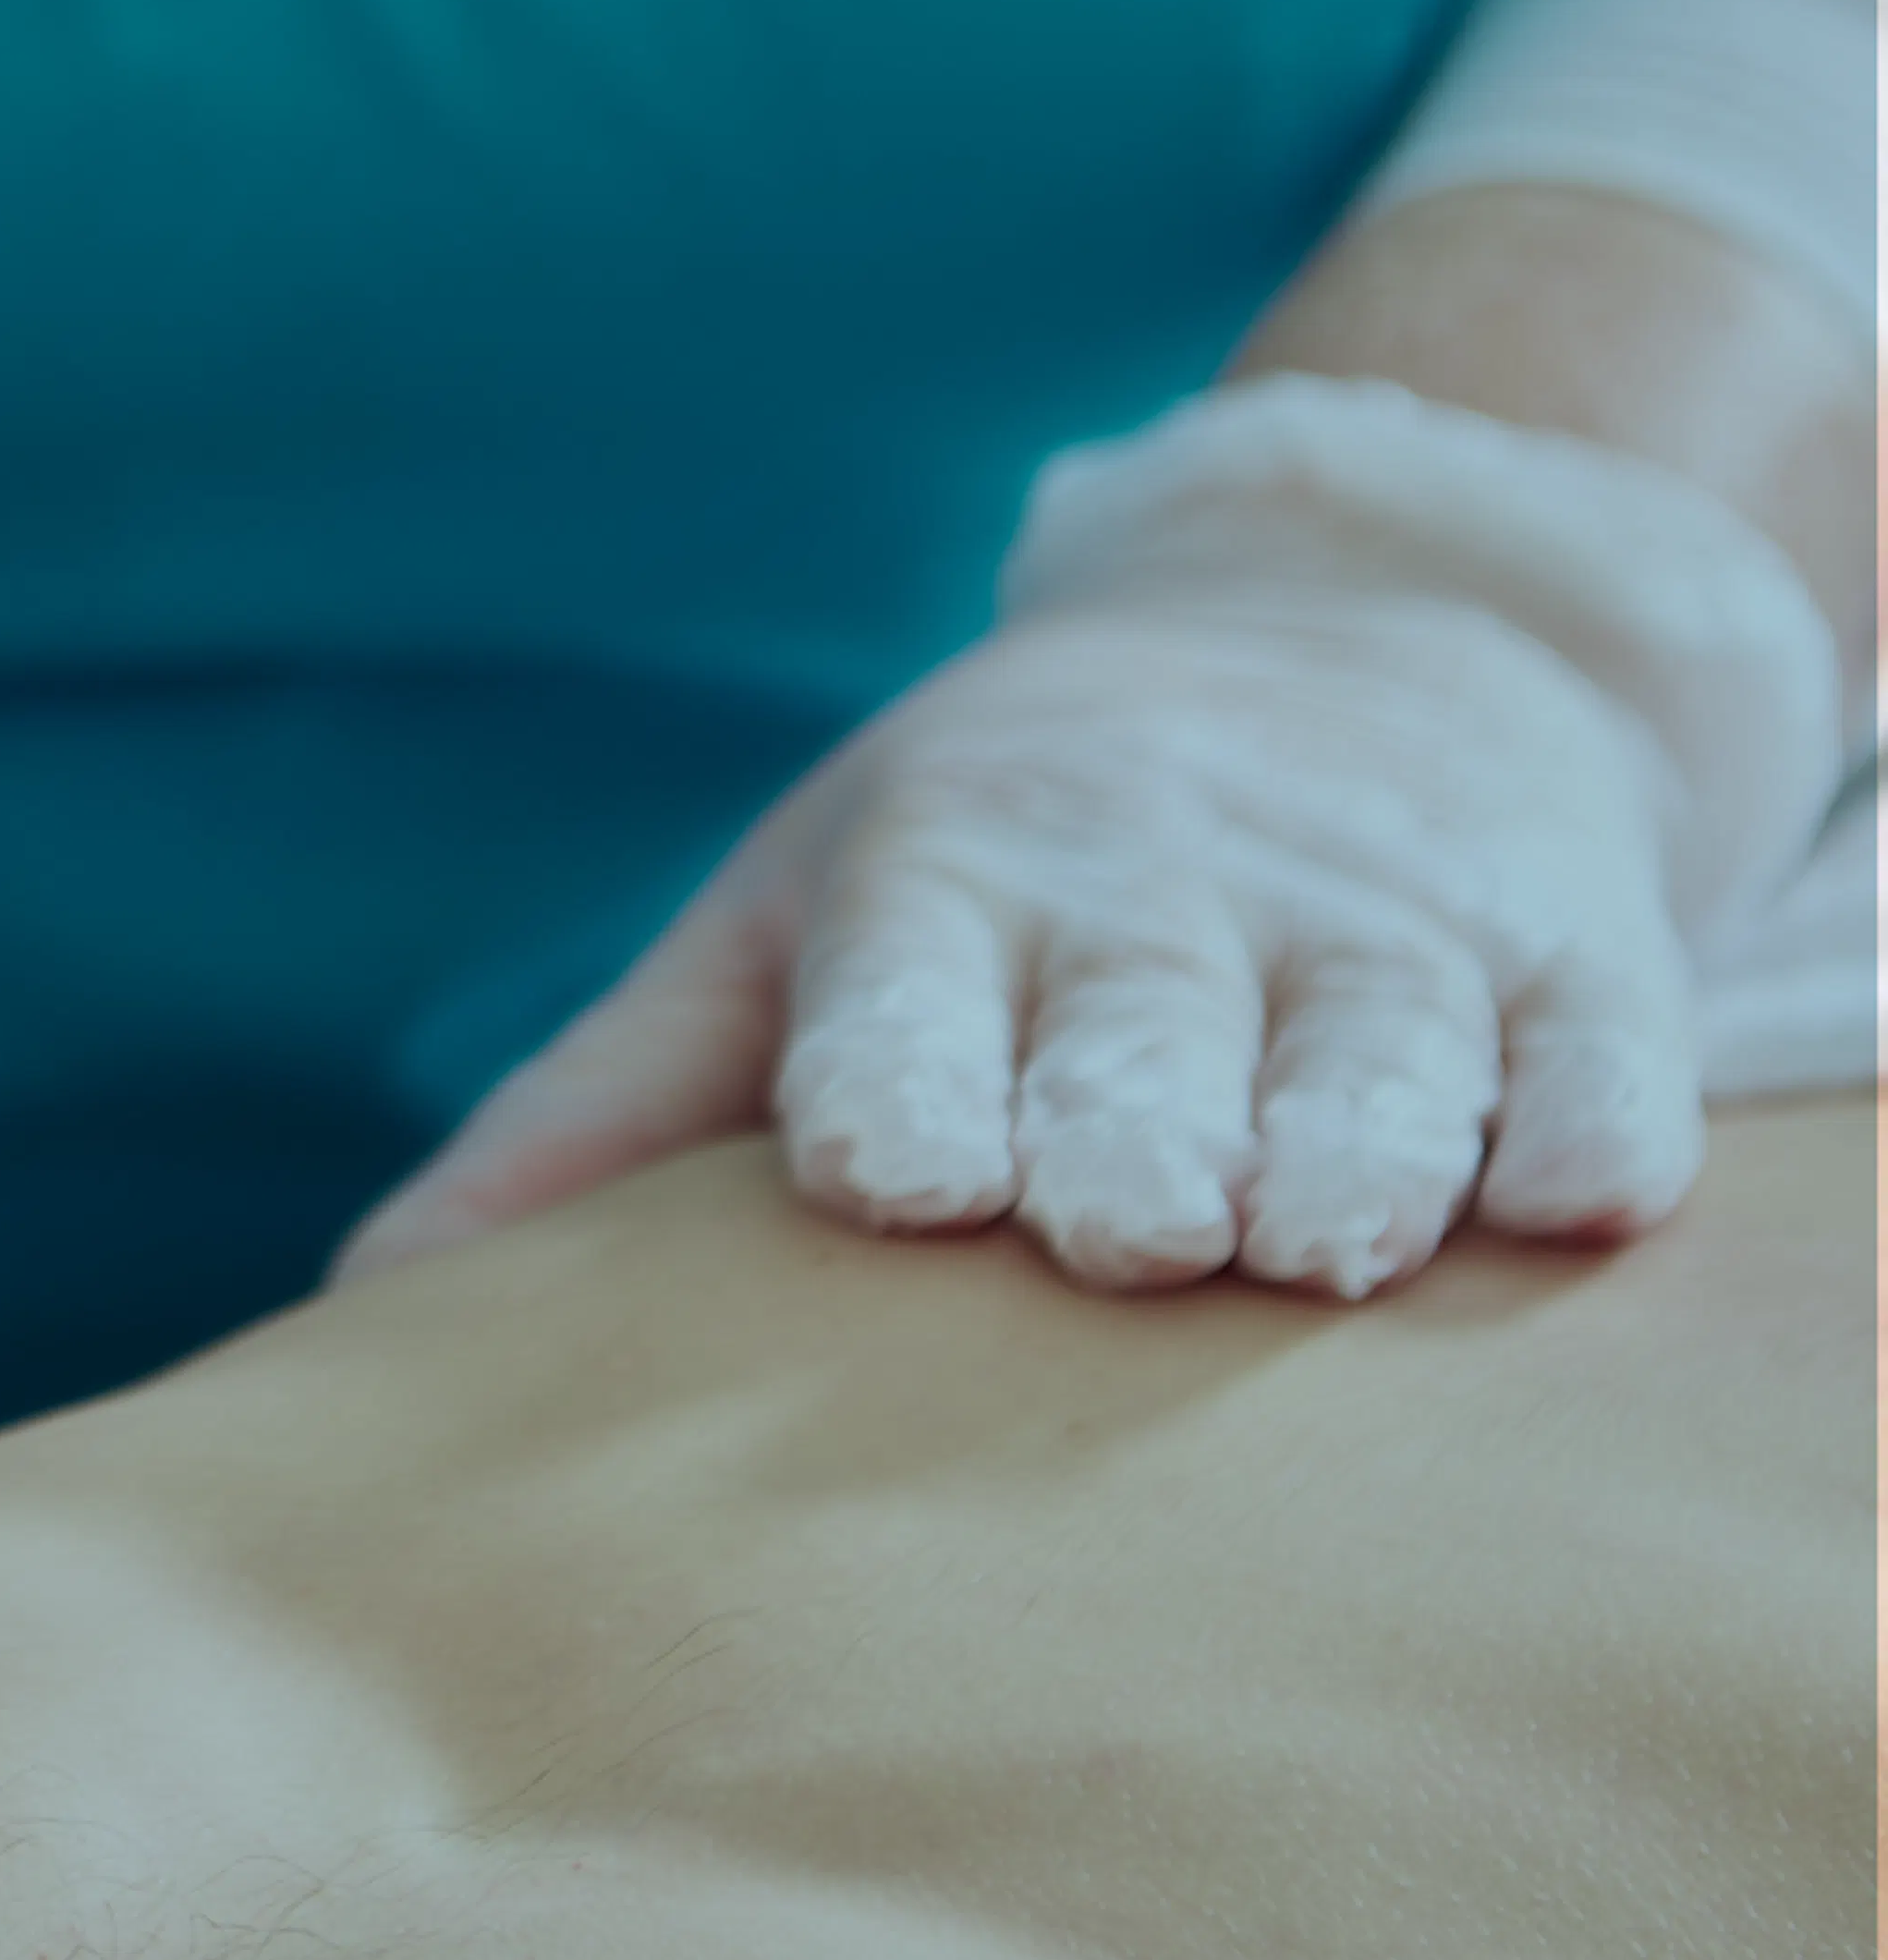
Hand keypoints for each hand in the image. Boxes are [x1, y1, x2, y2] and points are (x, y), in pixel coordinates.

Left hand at [339, 581, 1716, 1308]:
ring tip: (1320, 1241)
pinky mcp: (1565, 944)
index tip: (892, 1174)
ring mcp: (1378, 913)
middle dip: (1129, 1115)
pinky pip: (1593, 1042)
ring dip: (1348, 1133)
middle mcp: (1162, 888)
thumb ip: (598, 1121)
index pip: (910, 988)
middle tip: (1123, 1231)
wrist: (1347, 645)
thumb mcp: (791, 934)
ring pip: (1370, 1037)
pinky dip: (1591, 1110)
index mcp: (948, 883)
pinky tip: (1583, 1187)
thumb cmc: (1000, 875)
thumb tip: (365, 1314)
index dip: (905, 1075)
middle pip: (1142, 1020)